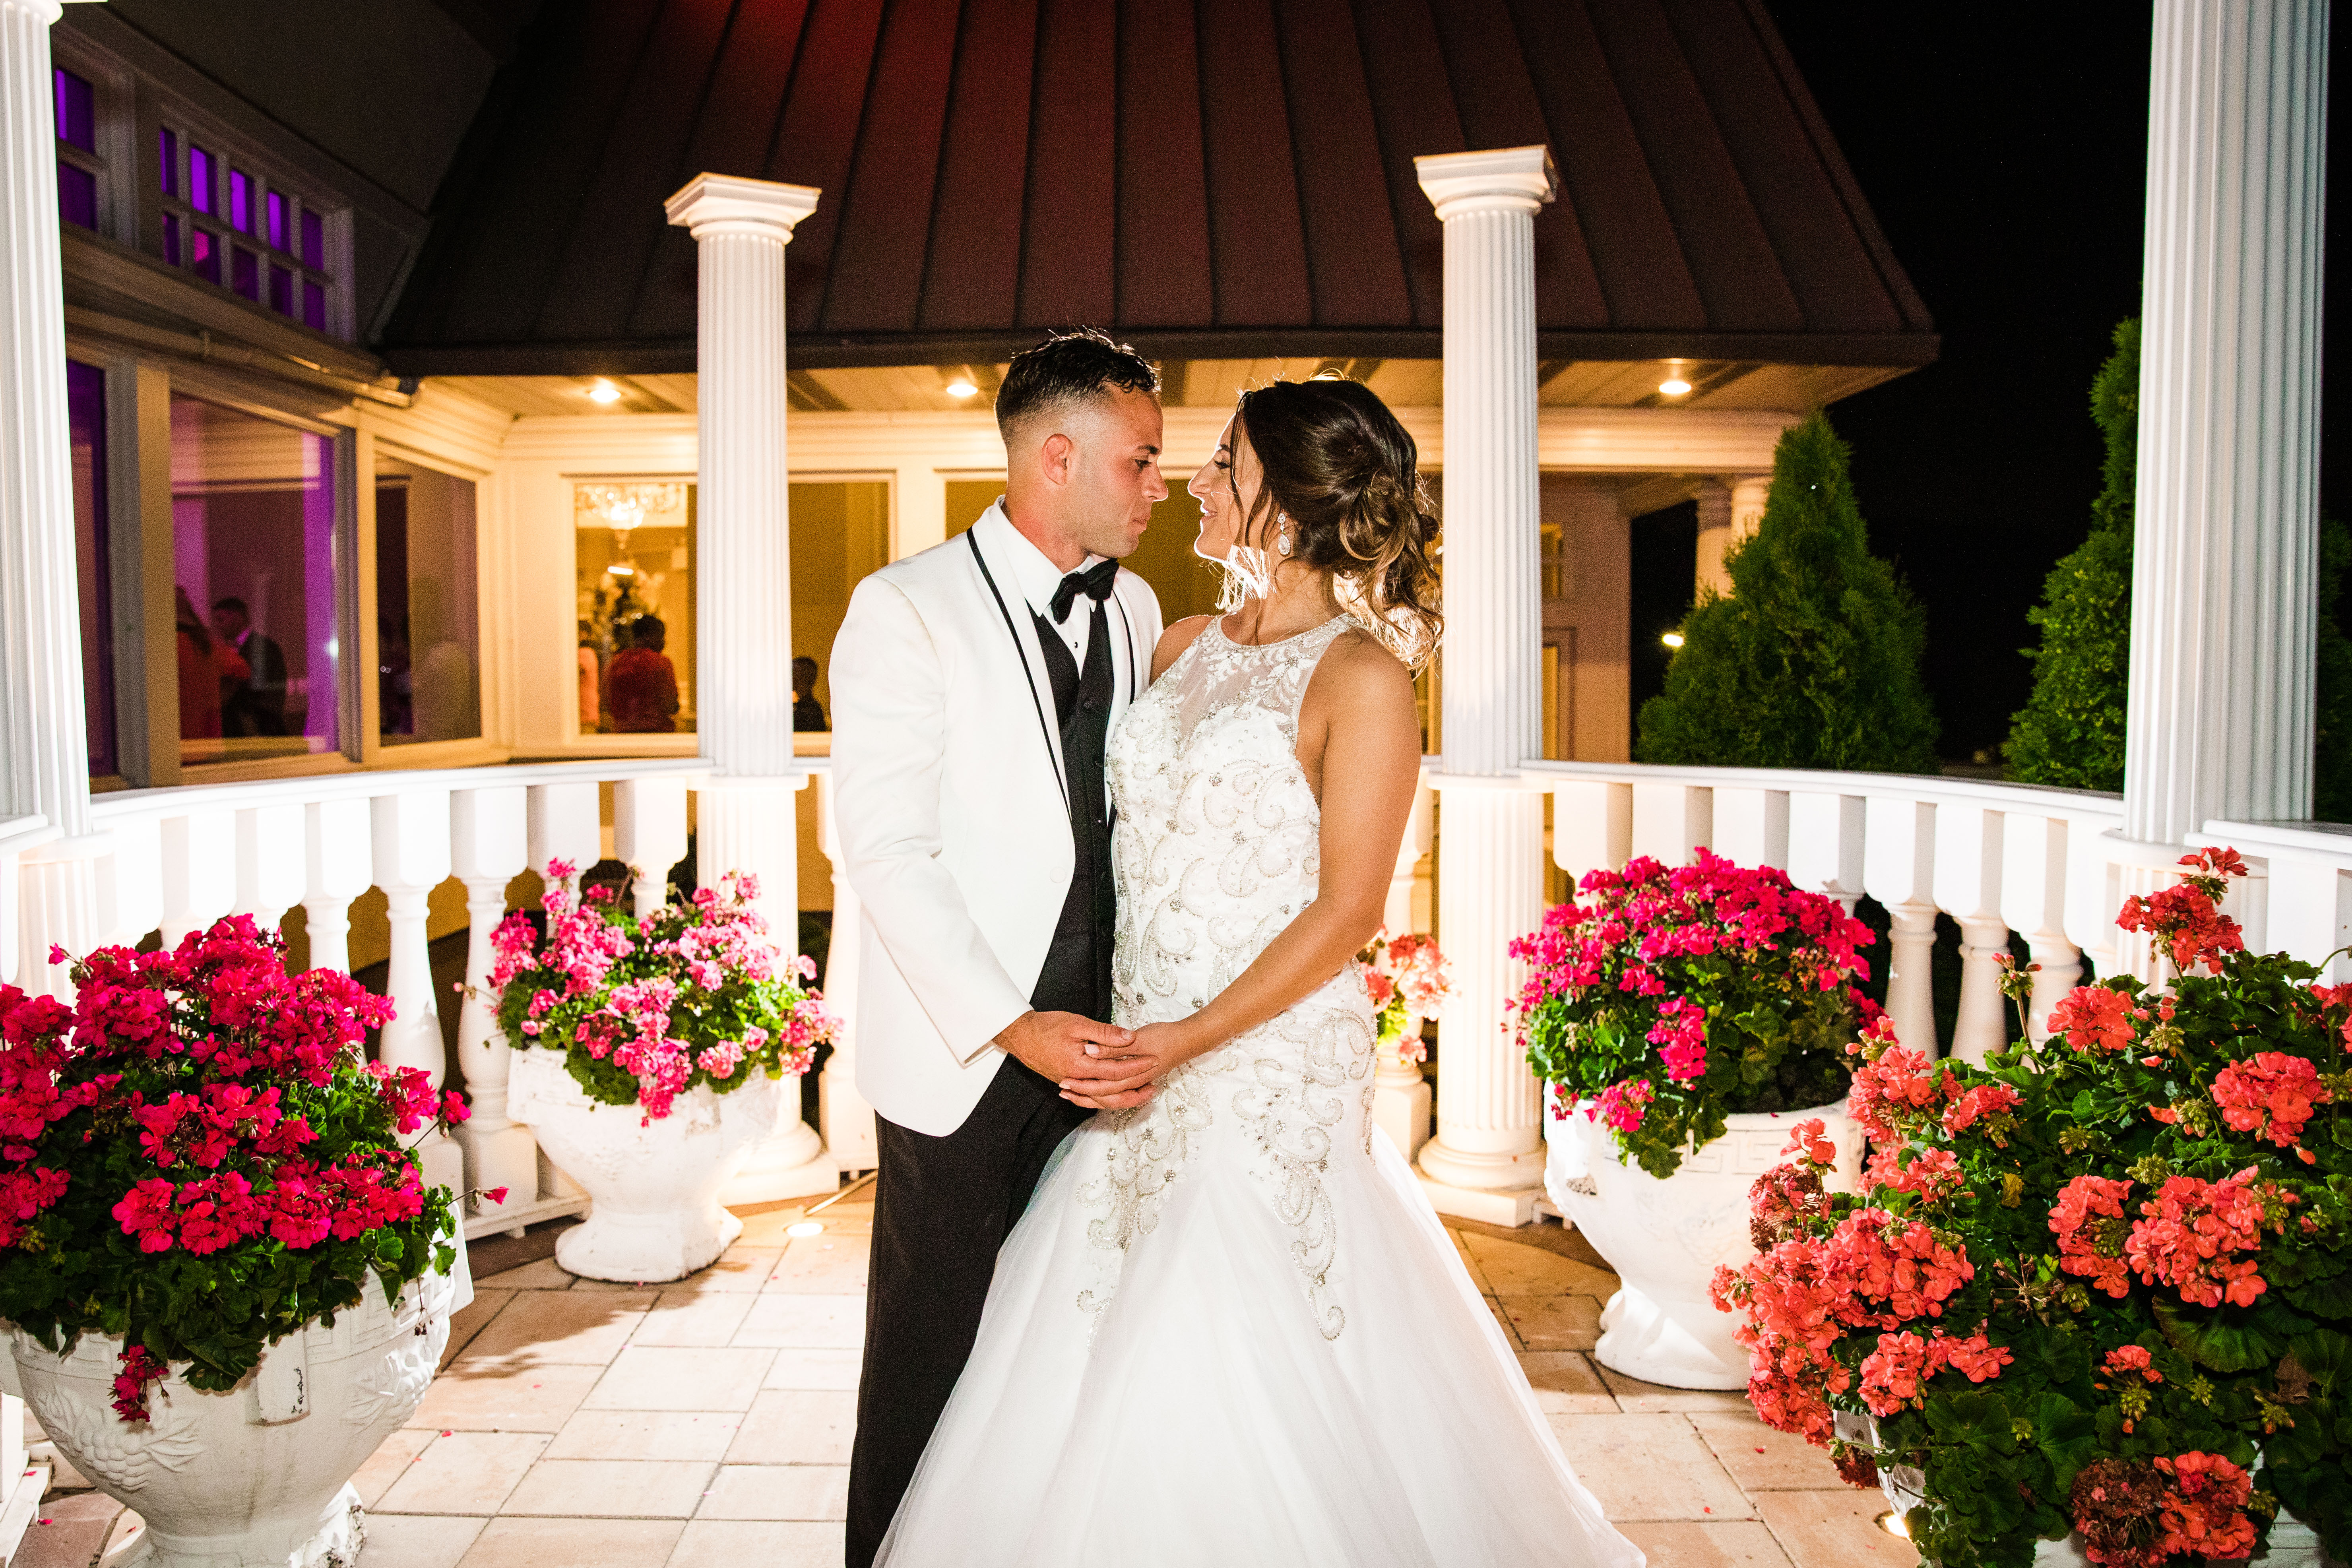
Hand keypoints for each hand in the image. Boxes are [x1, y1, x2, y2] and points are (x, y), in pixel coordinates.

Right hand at [996, 1012, 1156, 1107]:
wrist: (1019, 1035)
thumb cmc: (1046, 1027)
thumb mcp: (1077, 1024)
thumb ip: (1104, 1033)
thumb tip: (1129, 1038)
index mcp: (1080, 1066)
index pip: (1116, 1070)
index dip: (1137, 1065)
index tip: (1154, 1059)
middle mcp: (1076, 1080)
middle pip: (1111, 1091)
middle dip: (1135, 1088)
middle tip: (1154, 1085)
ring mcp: (1070, 1083)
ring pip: (1101, 1096)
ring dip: (1122, 1096)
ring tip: (1140, 1093)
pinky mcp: (1066, 1081)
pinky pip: (1089, 1094)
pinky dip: (1104, 1096)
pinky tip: (1114, 1093)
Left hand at [1060, 1019, 1200, 1111]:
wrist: (1190, 1039)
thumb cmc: (1166, 1037)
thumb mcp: (1138, 1039)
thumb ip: (1113, 1046)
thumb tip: (1090, 1051)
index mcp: (1133, 1075)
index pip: (1103, 1087)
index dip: (1082, 1085)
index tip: (1064, 1082)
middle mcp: (1135, 1082)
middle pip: (1104, 1095)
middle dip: (1083, 1094)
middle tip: (1063, 1090)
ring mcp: (1138, 1081)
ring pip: (1111, 1096)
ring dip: (1091, 1095)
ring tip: (1073, 1093)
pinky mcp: (1140, 1076)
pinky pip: (1118, 1090)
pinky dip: (1104, 1090)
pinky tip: (1096, 1087)